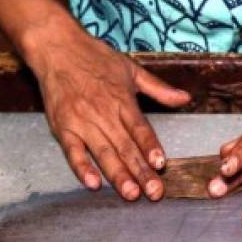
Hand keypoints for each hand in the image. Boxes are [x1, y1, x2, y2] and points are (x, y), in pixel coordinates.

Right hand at [28, 23, 190, 200]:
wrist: (56, 47)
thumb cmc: (94, 57)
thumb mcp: (131, 68)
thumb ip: (158, 88)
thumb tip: (186, 98)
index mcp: (122, 100)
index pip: (140, 129)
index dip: (151, 147)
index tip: (161, 165)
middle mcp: (103, 113)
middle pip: (126, 147)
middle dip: (141, 172)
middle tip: (154, 193)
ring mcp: (82, 122)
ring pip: (103, 153)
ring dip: (118, 175)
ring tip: (131, 194)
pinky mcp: (63, 128)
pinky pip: (73, 152)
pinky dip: (82, 168)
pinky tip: (93, 184)